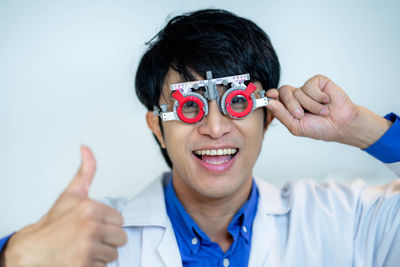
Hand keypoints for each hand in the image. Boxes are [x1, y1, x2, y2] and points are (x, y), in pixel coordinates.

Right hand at [3, 146, 126, 266]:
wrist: (33, 249)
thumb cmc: (53, 223)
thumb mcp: (71, 194)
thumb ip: (86, 171)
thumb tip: (86, 148)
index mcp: (91, 209)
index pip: (120, 220)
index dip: (109, 223)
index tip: (95, 223)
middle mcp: (91, 228)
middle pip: (121, 237)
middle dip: (108, 238)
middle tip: (91, 237)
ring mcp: (88, 248)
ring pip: (114, 253)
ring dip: (102, 253)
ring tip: (85, 247)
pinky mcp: (84, 265)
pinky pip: (104, 266)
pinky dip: (95, 264)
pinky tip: (82, 257)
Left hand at [266, 75, 391, 147]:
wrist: (341, 125)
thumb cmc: (319, 128)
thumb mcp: (296, 126)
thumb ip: (281, 115)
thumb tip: (268, 103)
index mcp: (288, 106)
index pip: (275, 97)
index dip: (271, 96)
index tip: (269, 96)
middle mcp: (296, 96)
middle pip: (283, 92)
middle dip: (291, 105)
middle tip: (301, 115)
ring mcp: (306, 88)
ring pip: (298, 91)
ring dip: (310, 105)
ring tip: (321, 112)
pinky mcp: (318, 82)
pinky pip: (310, 85)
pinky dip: (318, 97)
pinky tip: (326, 101)